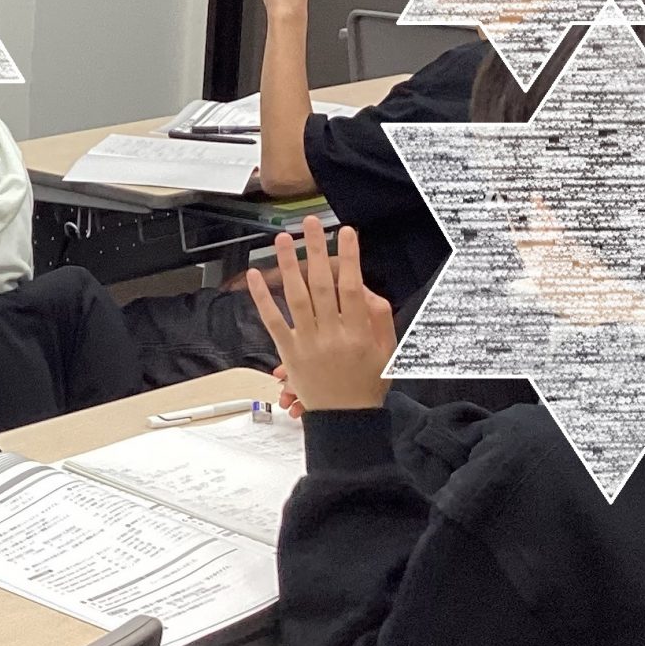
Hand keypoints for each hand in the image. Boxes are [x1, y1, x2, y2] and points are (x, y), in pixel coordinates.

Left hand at [244, 216, 394, 411]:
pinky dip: (263, 298)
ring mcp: (308, 344)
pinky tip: (256, 275)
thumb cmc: (368, 384)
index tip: (346, 232)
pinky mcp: (289, 353)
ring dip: (288, 266)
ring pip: (297, 298)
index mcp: (359, 333)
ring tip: (283, 239)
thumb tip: (363, 287)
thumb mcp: (388, 351)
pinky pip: (273, 321)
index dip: (349, 258)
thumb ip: (380, 317)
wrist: (346, 421)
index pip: (353, 287)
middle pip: (322, 285)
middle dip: (316, 251)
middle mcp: (332, 336)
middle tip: (310, 224)